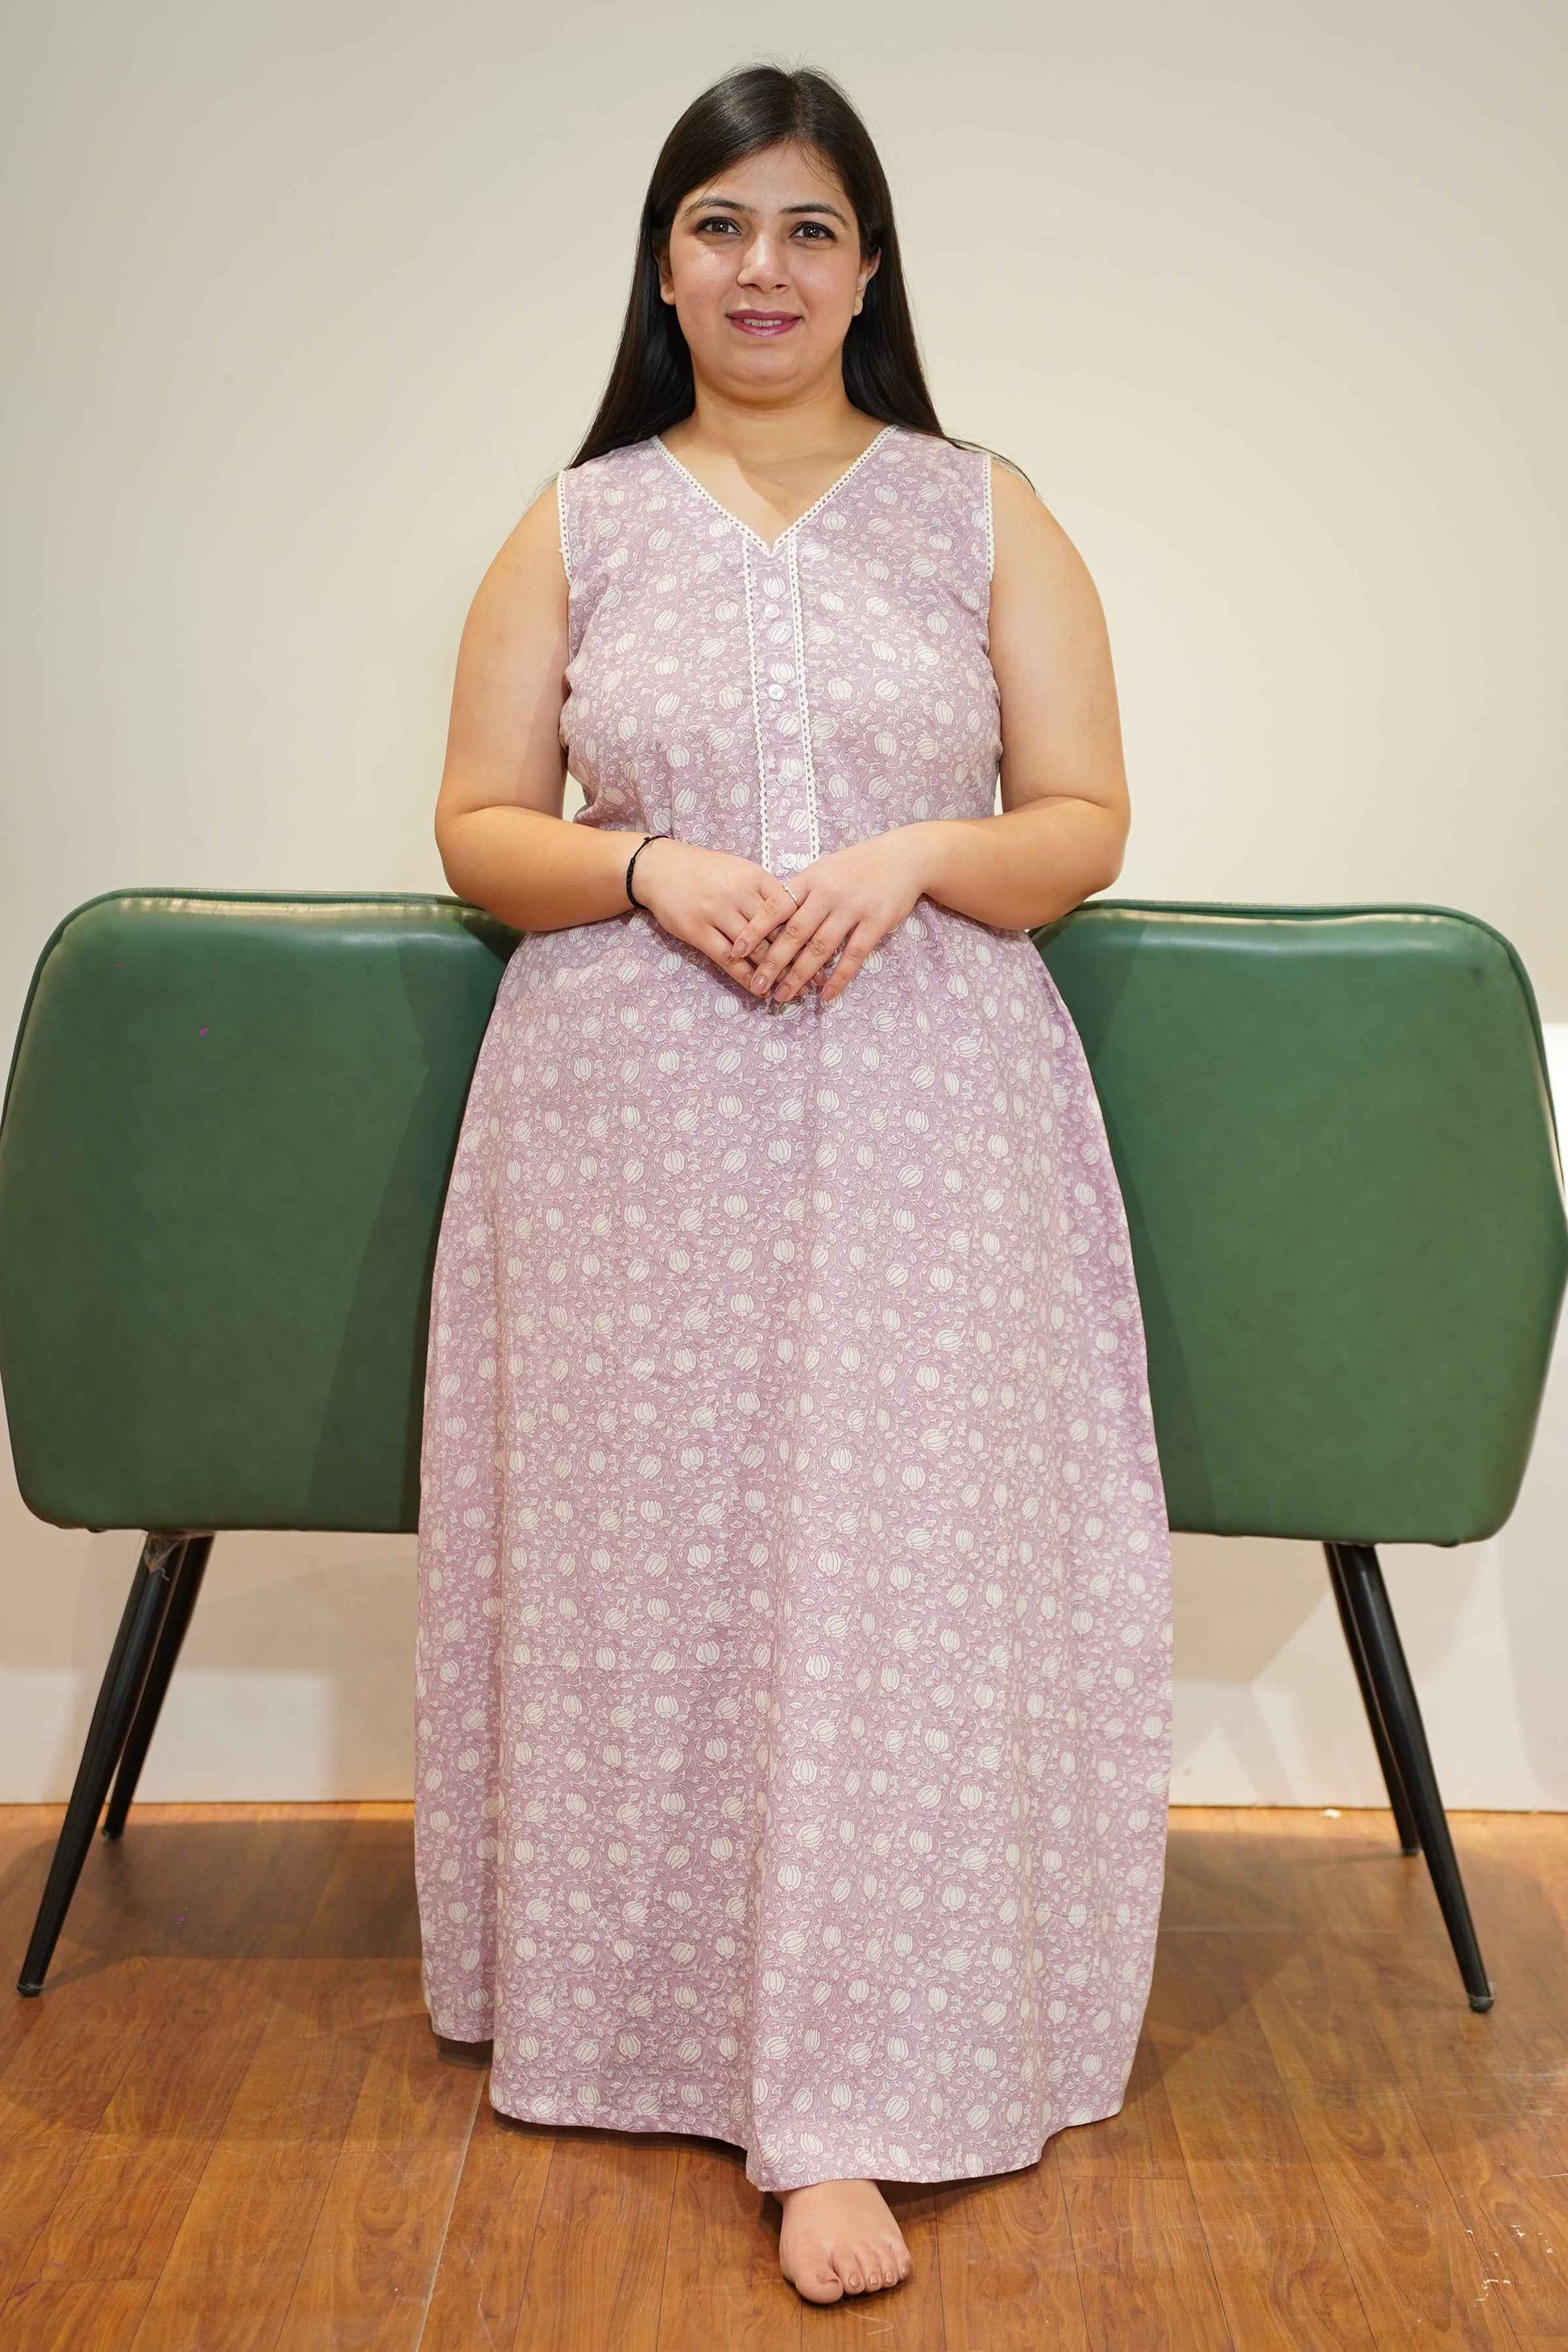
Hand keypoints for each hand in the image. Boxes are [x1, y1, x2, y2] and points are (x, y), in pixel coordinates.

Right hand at [629, 836, 798, 989]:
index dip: (807, 932)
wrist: (660, 868)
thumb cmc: (705, 870)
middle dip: (797, 958)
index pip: (789, 908)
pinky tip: (759, 989)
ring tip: (791, 990)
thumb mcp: (740, 870)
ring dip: (774, 973)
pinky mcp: (698, 931)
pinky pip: (727, 959)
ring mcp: (717, 913)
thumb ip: (765, 891)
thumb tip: (796, 915)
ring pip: (754, 949)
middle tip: (815, 979)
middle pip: (775, 931)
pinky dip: (745, 976)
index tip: (824, 951)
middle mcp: (739, 894)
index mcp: (754, 877)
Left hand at [727, 830, 932, 1005]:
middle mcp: (828, 893)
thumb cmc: (858, 865)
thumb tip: (769, 921)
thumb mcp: (824, 869)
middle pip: (794, 934)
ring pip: (820, 948)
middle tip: (757, 986)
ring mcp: (852, 908)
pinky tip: (825, 996)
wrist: (904, 857)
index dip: (754, 930)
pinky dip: (838, 978)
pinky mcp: (876, 923)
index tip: (735, 952)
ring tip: (783, 996)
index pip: (775, 906)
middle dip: (772, 963)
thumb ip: (801, 893)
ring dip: (799, 976)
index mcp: (811, 879)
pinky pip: (853, 956)